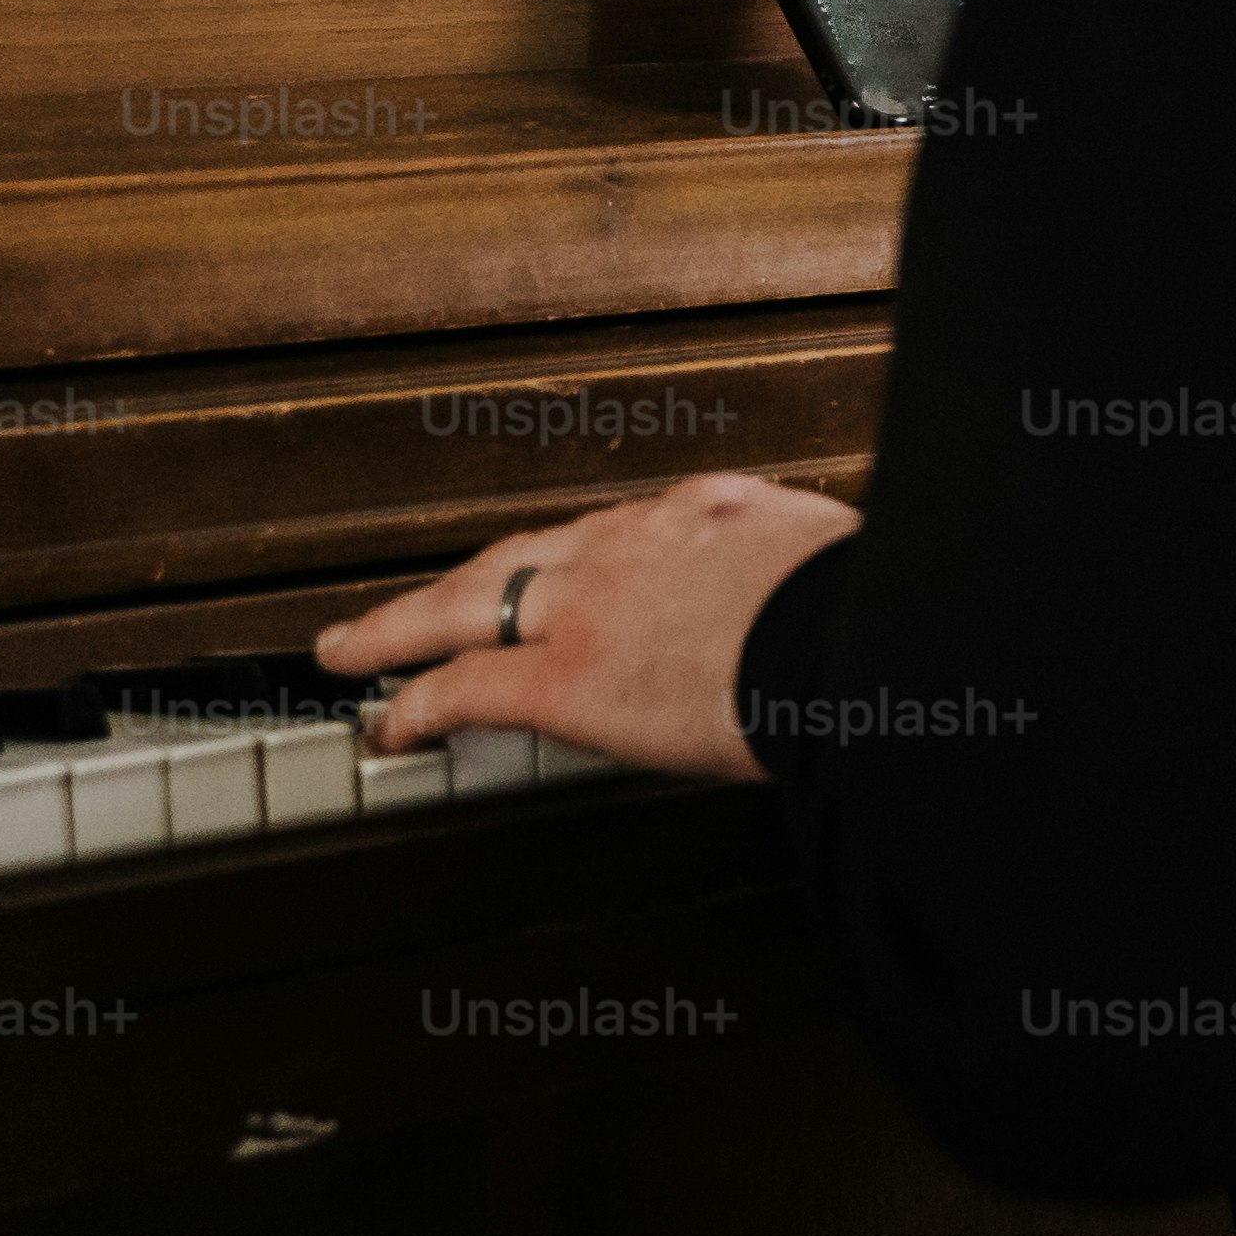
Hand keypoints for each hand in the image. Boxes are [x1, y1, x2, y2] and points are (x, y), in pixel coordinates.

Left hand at [313, 471, 860, 780]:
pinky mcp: (567, 675)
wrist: (868, 643)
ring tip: (358, 647)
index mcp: (711, 512)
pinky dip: (414, 704)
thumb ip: (805, 579)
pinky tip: (384, 724)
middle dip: (457, 578)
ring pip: (468, 600)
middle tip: (406, 603)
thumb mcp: (843, 565)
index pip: (616, 531)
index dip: (569, 563)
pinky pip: (466, 685)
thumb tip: (832, 606)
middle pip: (519, 551)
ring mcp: (593, 602)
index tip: (557, 579)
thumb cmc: (877, 616)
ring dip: (406, 625)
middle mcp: (638, 541)